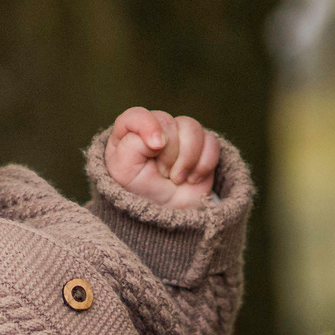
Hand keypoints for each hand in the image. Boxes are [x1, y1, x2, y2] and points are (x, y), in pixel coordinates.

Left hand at [105, 107, 220, 209]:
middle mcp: (155, 129)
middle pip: (168, 122)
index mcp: (129, 133)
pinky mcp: (202, 146)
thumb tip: (159, 138)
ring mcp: (180, 136)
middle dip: (168, 154)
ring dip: (187, 159)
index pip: (137, 116)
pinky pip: (211, 143)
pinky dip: (204, 164)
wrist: (167, 218)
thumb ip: (132, 146)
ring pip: (192, 128)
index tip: (156, 146)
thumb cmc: (139, 193)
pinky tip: (192, 178)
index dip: (148, 126)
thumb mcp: (123, 172)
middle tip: (163, 174)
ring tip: (177, 179)